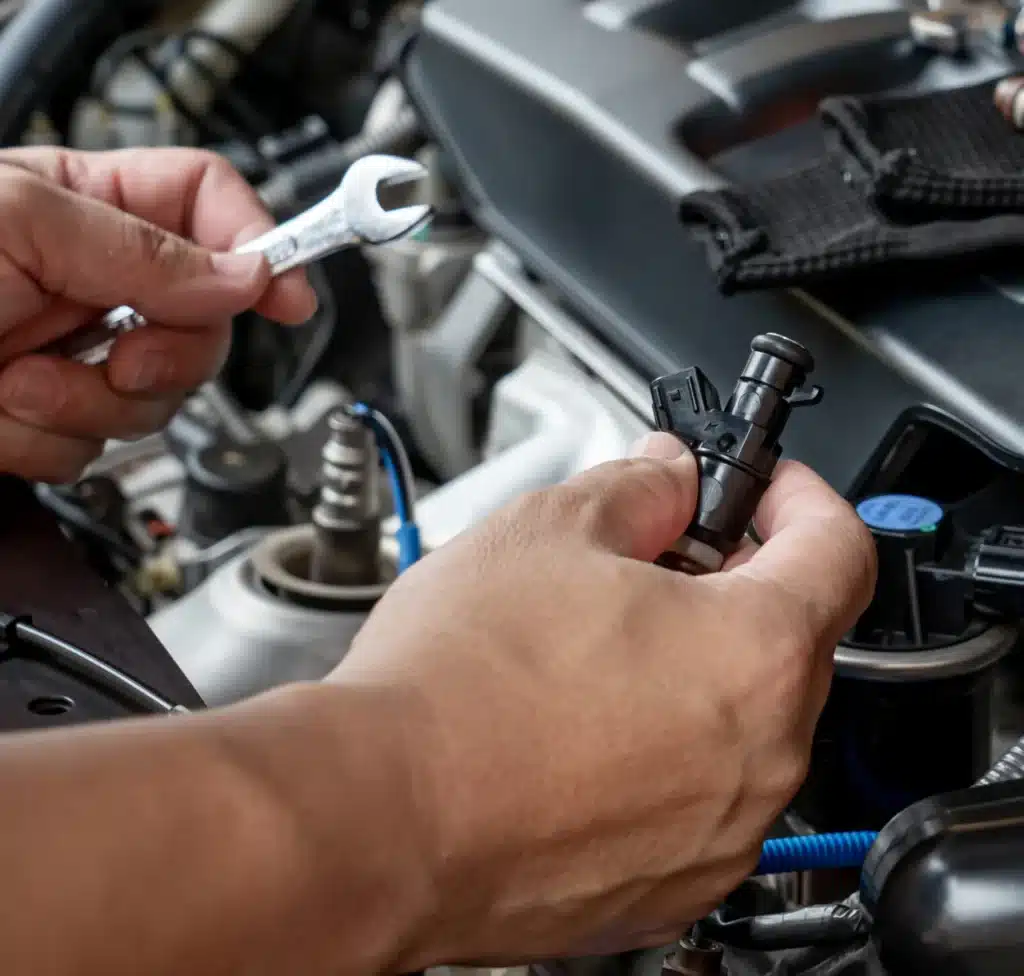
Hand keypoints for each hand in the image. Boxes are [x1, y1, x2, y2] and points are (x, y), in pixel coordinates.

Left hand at [0, 147, 317, 481]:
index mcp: (88, 207)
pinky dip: (49, 439)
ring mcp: (74, 352)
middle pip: (205, 321)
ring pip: (156, 398)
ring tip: (16, 377)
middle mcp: (92, 280)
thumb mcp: (14, 222)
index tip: (288, 293)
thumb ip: (142, 249)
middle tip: (121, 350)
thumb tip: (242, 274)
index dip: (262, 246)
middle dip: (167, 352)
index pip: (211, 209)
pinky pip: (99, 446)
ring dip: (90, 400)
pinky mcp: (48, 416)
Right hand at [334, 434, 876, 965]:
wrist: (377, 819)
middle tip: (655, 555)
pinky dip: (662, 747)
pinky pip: (696, 794)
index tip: (764, 490)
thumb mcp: (549, 528)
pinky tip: (581, 722)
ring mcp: (717, 833)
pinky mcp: (668, 885)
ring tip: (595, 645)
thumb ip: (638, 486)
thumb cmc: (455, 688)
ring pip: (739, 721)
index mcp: (753, 653)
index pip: (837, 550)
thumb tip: (668, 476)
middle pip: (787, 638)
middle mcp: (760, 757)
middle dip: (734, 580)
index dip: (801, 499)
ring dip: (693, 667)